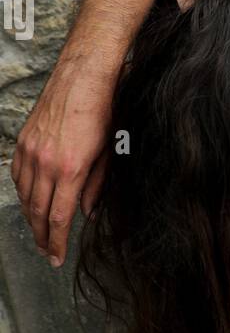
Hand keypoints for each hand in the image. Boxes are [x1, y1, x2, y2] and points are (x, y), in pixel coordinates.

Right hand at [11, 59, 113, 266]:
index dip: (56, 242)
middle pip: (37, 211)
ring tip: (38, 232)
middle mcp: (46, 162)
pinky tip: (28, 201)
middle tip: (46, 253)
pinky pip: (17, 174)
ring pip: (24, 194)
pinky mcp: (23, 139)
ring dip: (30, 217)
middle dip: (41, 236)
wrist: (84, 75)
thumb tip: (87, 213)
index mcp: (71, 169)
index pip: (58, 218)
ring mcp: (31, 150)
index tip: (56, 258)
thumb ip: (97, 186)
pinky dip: (21, 192)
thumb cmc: (103, 111)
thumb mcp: (109, 153)